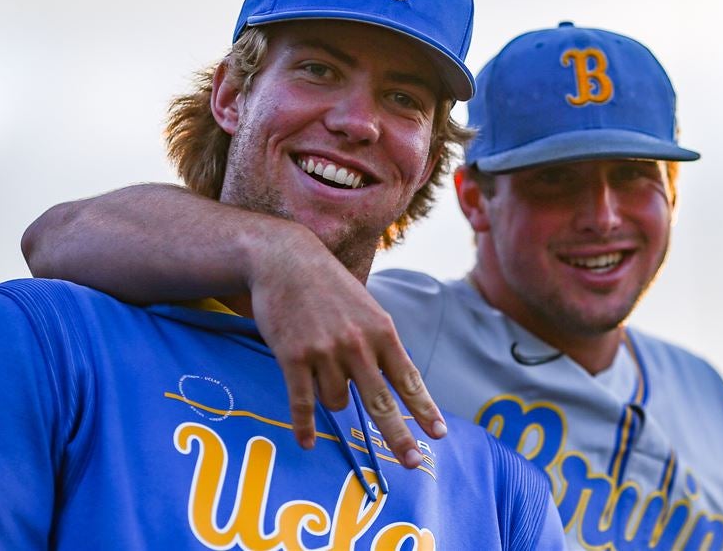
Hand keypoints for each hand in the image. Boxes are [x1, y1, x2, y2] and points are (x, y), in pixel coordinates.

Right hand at [245, 230, 445, 468]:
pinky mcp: (293, 357)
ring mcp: (325, 352)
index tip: (438, 434)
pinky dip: (305, 426)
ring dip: (333, 400)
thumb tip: (396, 379)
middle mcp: (357, 345)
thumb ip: (380, 342)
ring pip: (337, 402)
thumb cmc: (329, 285)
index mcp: (381, 331)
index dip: (424, 409)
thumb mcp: (366, 308)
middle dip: (399, 437)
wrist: (285, 260)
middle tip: (413, 462)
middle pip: (382, 404)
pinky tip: (307, 442)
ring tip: (321, 370)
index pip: (408, 379)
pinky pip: (303, 403)